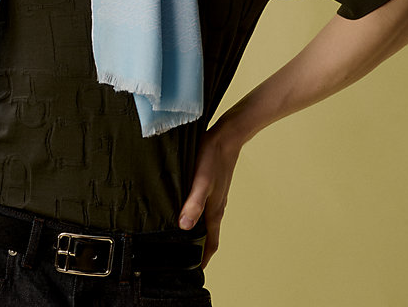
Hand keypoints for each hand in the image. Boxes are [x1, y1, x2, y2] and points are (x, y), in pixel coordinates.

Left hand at [178, 121, 242, 267]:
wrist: (226, 135)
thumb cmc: (212, 157)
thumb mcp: (201, 180)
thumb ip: (193, 203)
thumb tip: (185, 227)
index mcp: (214, 211)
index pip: (210, 243)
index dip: (203, 258)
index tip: (194, 271)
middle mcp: (216, 207)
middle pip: (208, 235)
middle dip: (198, 249)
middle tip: (182, 257)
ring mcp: (215, 196)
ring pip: (206, 221)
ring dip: (197, 232)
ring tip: (181, 237)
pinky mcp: (212, 185)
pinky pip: (204, 207)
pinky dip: (196, 215)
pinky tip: (184, 208)